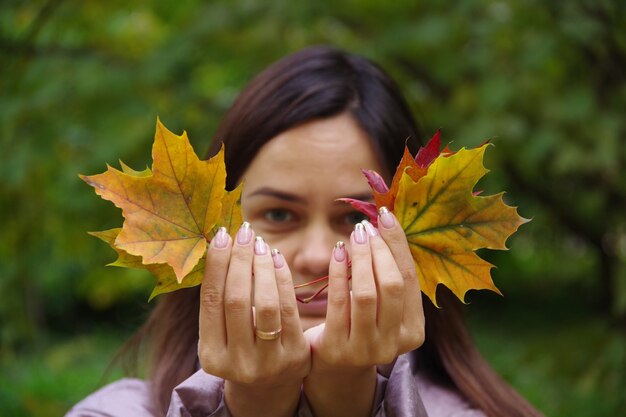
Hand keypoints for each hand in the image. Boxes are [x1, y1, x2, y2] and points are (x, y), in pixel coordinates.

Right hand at [198, 223, 309, 416]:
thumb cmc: (240, 349)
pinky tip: (278, 259)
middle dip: (240, 260)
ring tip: (261, 244)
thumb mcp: (221, 335)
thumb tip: (221, 245)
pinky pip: (290, 310)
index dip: (216, 264)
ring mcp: (268, 362)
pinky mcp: (295, 356)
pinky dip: (283, 279)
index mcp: (211, 355)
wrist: (268, 389)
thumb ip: (219, 301)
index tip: (221, 235)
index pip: (211, 300)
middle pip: (236, 300)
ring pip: (265, 304)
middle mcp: (237, 362)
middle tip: (244, 232)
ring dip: (263, 267)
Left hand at [303, 208, 423, 416]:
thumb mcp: (383, 308)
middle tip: (366, 227)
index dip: (399, 245)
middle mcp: (395, 343)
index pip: (410, 279)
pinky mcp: (338, 349)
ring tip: (354, 235)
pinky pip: (338, 302)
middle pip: (392, 285)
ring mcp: (367, 349)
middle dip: (379, 250)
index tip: (387, 216)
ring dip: (360, 258)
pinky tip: (337, 252)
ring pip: (366, 293)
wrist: (335, 370)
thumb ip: (389, 276)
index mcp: (414, 331)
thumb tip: (386, 223)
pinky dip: (338, 272)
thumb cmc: (361, 326)